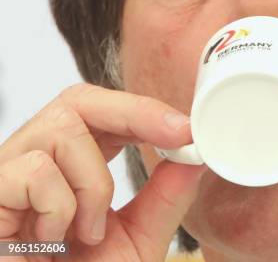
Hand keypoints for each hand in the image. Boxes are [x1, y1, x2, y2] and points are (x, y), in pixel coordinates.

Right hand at [0, 83, 206, 260]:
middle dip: (134, 112)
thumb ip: (166, 197)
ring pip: (62, 130)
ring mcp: (8, 175)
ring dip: (94, 184)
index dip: (144, 110)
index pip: (105, 114)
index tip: (186, 128)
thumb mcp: (138, 240)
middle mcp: (38, 162)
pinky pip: (34, 169)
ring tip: (86, 231)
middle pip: (78, 100)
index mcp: (73, 168)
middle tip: (175, 134)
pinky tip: (50, 240)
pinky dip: (59, 206)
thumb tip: (194, 156)